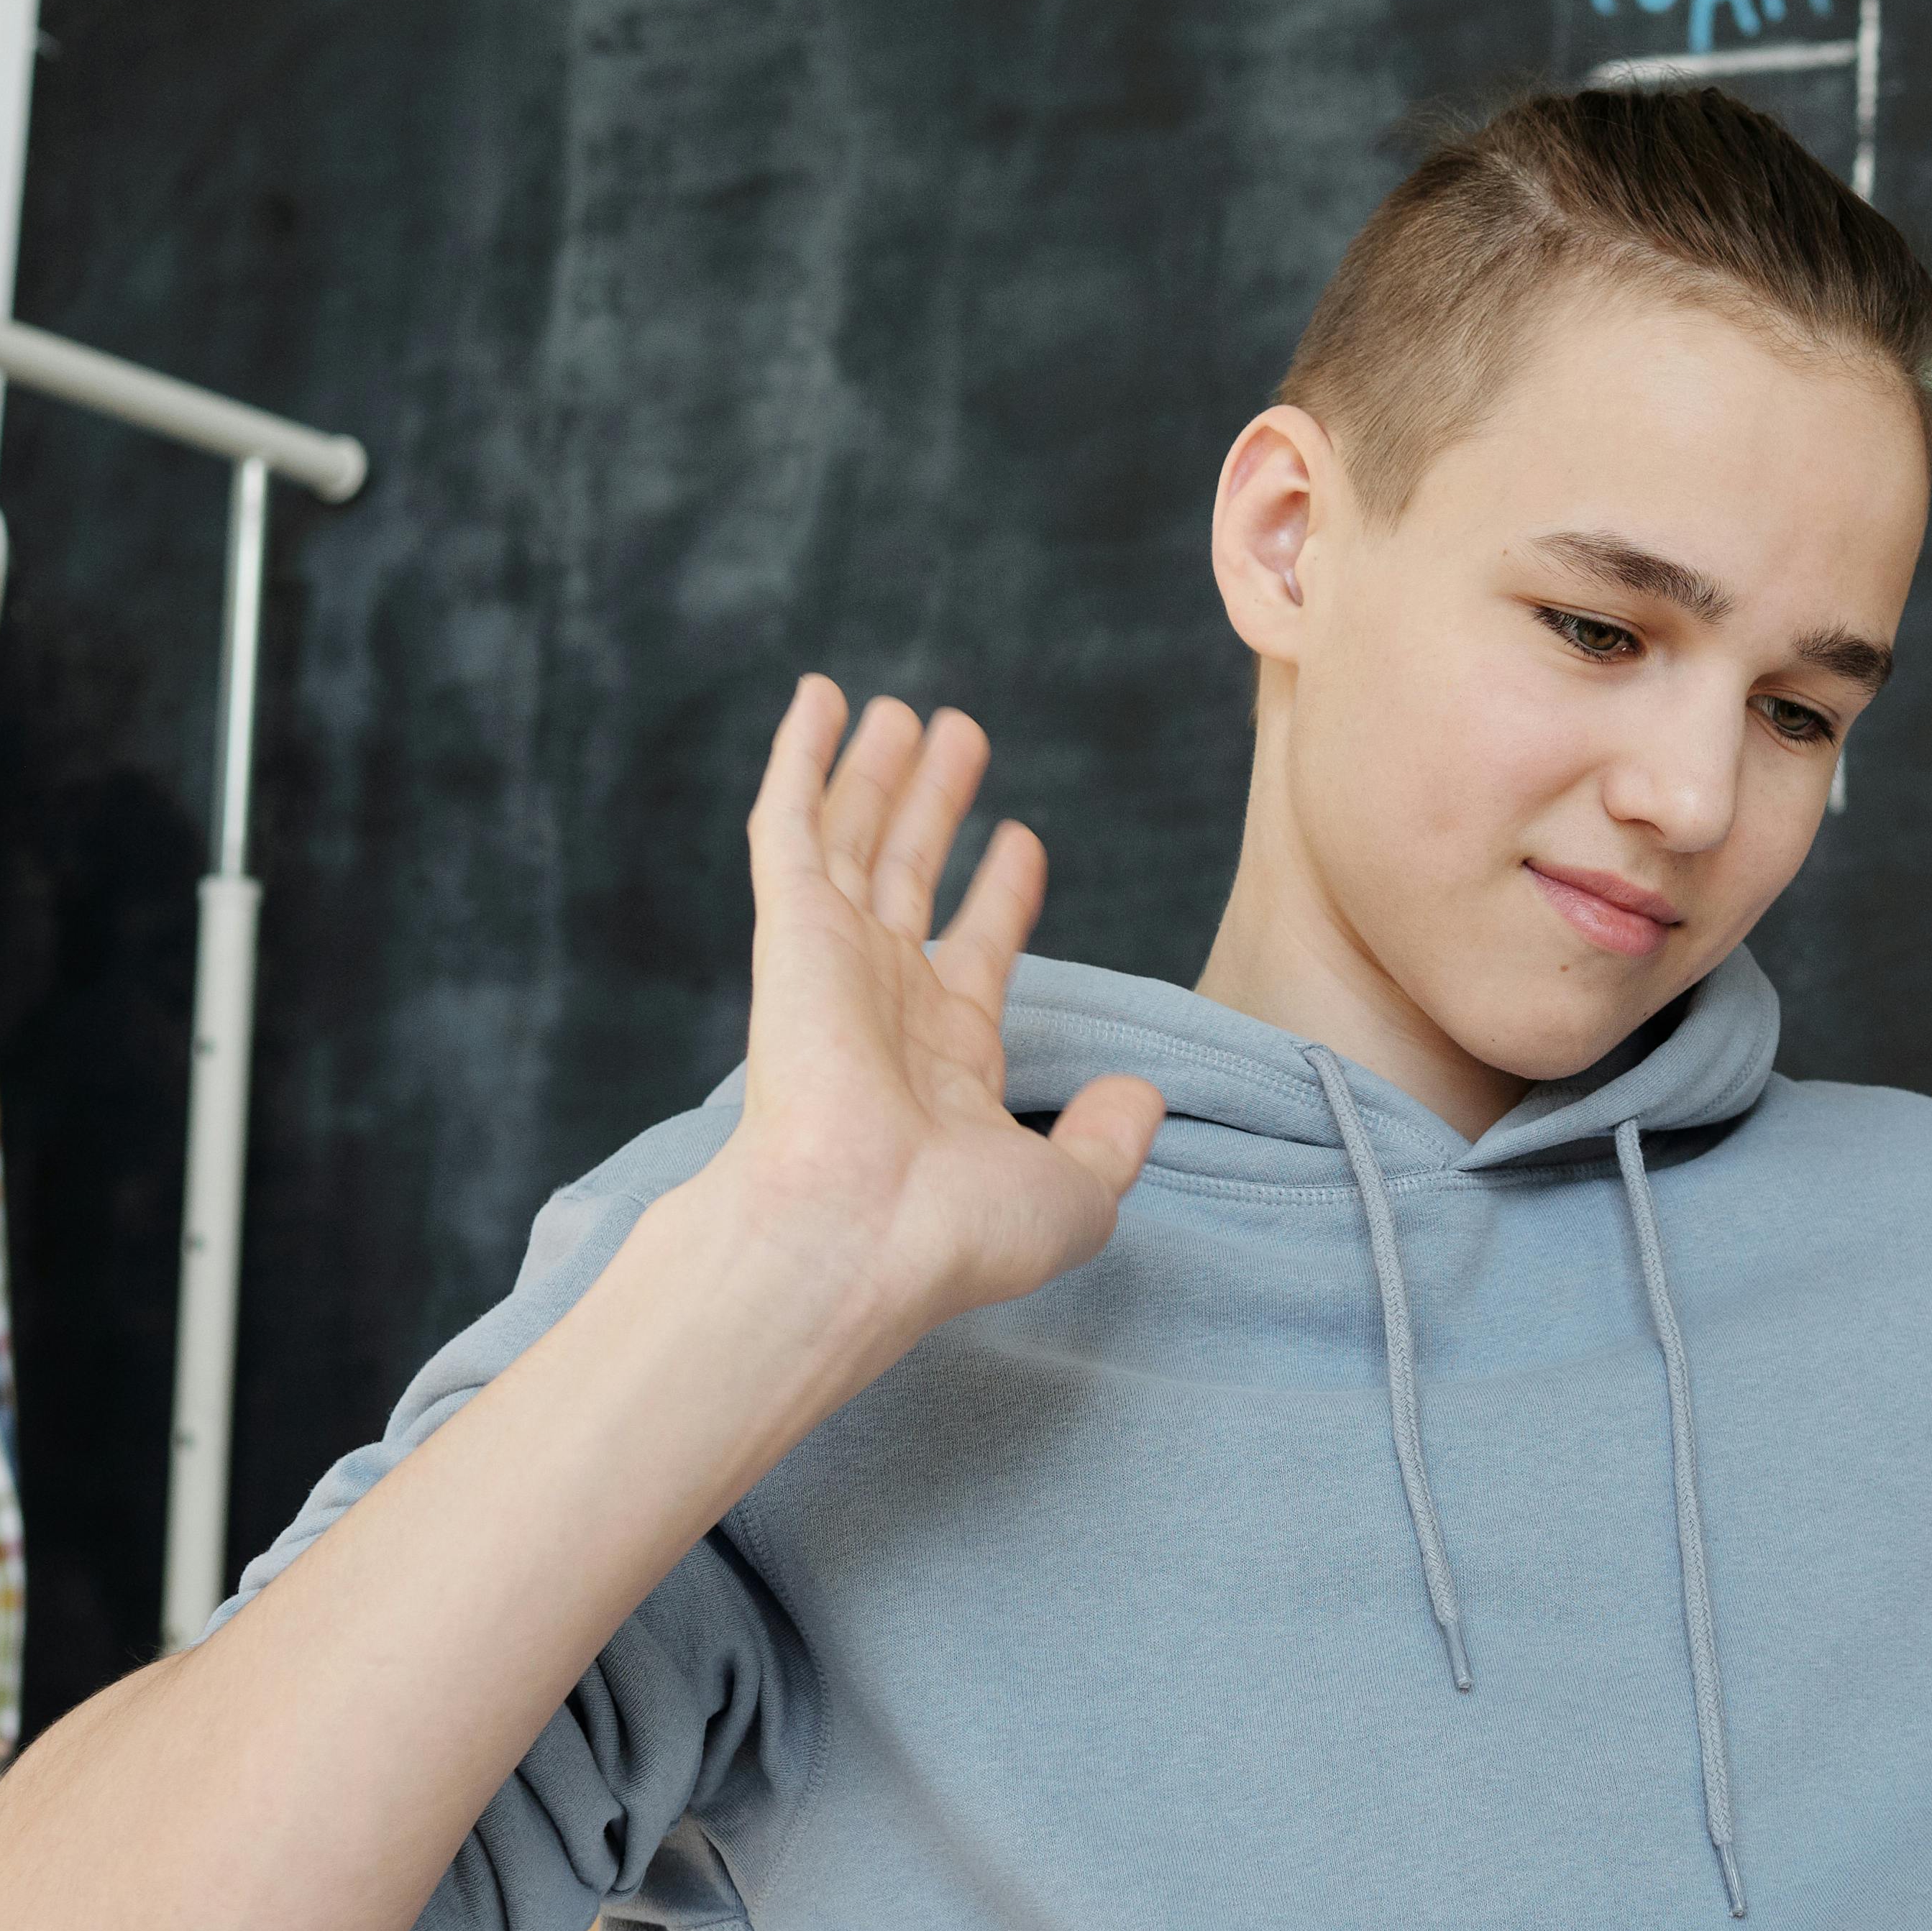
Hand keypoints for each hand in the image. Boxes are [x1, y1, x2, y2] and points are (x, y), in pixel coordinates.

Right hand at [694, 680, 1162, 1334]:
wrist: (859, 1234)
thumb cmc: (954, 1234)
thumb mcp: (1076, 1193)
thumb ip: (1113, 1139)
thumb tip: (1143, 1092)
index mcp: (944, 1061)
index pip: (975, 953)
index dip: (1001, 895)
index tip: (1023, 840)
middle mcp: (882, 1005)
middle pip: (910, 878)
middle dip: (934, 809)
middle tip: (959, 735)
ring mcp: (830, 961)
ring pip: (856, 839)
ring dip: (879, 772)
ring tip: (908, 709)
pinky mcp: (788, 928)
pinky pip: (790, 823)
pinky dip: (801, 757)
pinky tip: (821, 696)